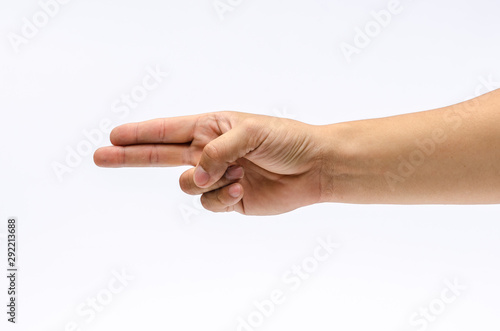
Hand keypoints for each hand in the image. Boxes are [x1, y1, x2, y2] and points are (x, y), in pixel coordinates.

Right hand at [94, 111, 326, 214]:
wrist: (313, 168)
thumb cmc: (286, 140)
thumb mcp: (250, 132)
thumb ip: (217, 151)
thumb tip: (195, 175)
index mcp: (211, 128)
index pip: (166, 130)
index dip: (139, 134)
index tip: (113, 135)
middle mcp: (209, 152)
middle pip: (159, 156)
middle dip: (129, 157)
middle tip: (100, 156)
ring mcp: (217, 177)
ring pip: (187, 186)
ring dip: (205, 181)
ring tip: (233, 173)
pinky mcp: (229, 200)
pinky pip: (208, 204)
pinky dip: (222, 198)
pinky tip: (242, 188)